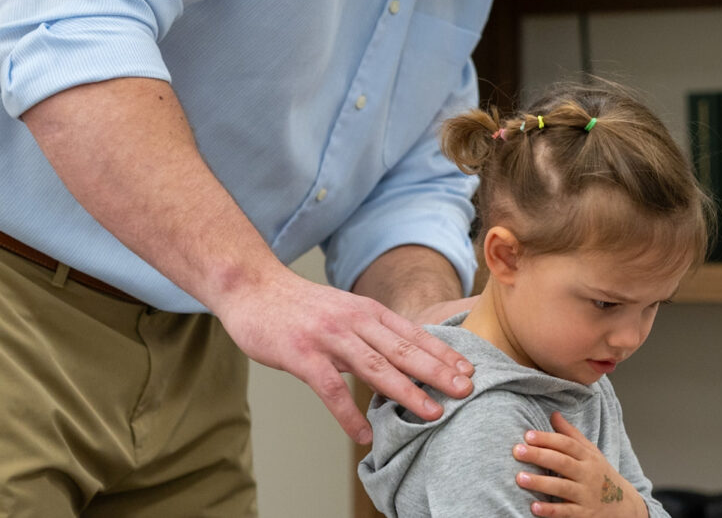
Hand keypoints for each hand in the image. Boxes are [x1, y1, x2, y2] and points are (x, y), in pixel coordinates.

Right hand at [213, 266, 473, 444]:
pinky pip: (330, 390)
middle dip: (438, 371)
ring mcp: (328, 338)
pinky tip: (364, 435)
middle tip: (466, 389)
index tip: (468, 368)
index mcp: (366, 310)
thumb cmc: (299, 305)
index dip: (442, 351)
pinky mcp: (302, 355)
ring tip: (431, 413)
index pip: (412, 332)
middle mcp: (353, 321)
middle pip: (403, 349)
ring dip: (407, 391)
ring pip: (375, 367)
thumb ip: (369, 330)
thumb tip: (400, 356)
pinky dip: (349, 415)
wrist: (253, 287)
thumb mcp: (342, 308)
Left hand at [512, 412, 646, 516]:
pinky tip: (534, 506)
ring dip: (540, 482)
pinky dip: (550, 510)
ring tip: (520, 477)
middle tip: (517, 451)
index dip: (548, 438)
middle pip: (562, 462)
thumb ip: (571, 435)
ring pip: (562, 487)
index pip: (567, 444)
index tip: (528, 435)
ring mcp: (586, 495)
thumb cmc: (601, 476)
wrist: (625, 508)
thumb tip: (553, 414)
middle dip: (539, 456)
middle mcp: (588, 474)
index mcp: (588, 457)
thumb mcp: (591, 453)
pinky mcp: (584, 515)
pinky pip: (566, 512)